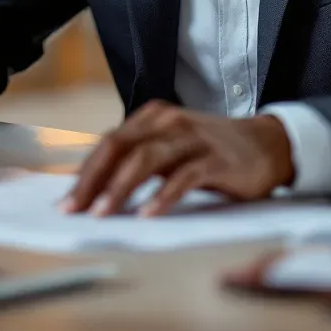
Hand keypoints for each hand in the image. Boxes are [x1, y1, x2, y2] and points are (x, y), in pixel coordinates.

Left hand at [62, 101, 294, 217]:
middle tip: (74, 209)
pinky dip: (162, 196)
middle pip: (120, 147)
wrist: (265, 145)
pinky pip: (183, 177)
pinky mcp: (215, 159)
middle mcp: (168, 122)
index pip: (109, 142)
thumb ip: (137, 160)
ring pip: (145, 160)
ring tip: (102, 212)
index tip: (65, 199)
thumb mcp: (170, 149)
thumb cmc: (210, 152)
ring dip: (119, 187)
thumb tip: (93, 187)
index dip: (84, 171)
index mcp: (152, 117)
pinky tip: (148, 214)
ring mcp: (191, 138)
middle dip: (92, 180)